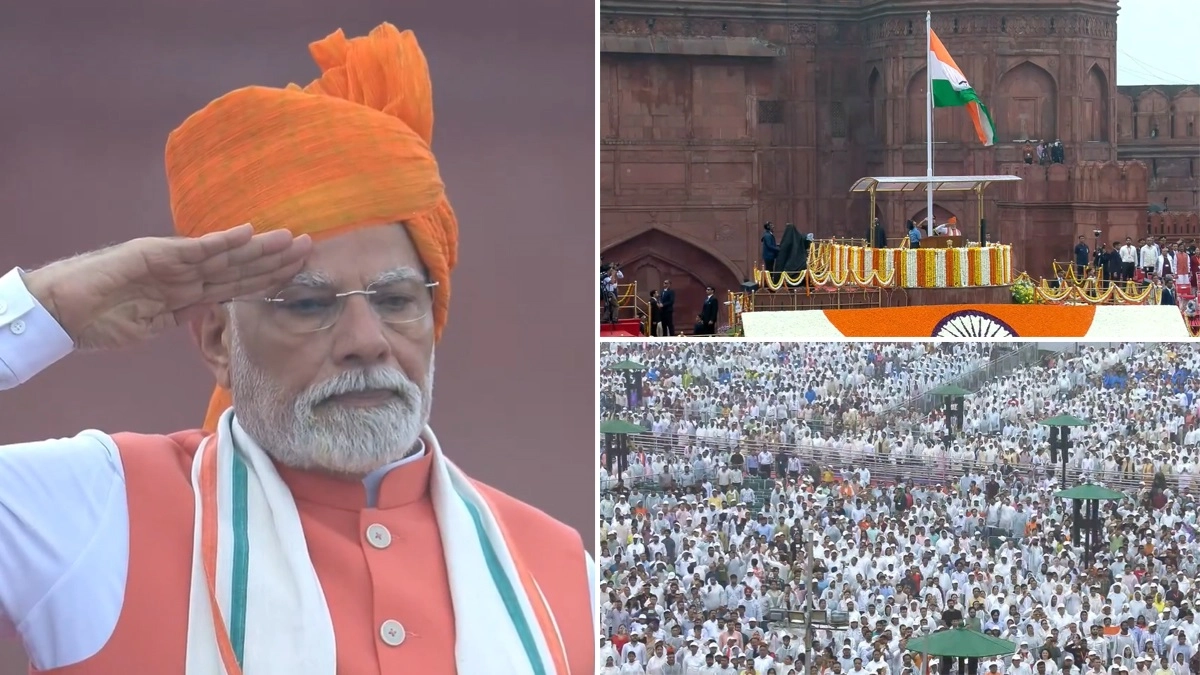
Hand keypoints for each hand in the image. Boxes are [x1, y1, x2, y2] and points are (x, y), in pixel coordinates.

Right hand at [24, 224, 311, 349]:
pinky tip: (248, 232)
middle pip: (241, 267)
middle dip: (277, 260)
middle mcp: (187, 273)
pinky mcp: (155, 254)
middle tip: (313, 247)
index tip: (301, 276)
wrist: (63, 312)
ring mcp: (173, 261)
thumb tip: (212, 312)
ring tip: (291, 238)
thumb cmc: (102, 320)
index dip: (270, 280)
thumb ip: (184, 316)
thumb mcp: (154, 325)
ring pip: (226, 255)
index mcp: (189, 291)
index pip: (239, 285)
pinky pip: (195, 249)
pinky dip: (222, 240)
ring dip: (260, 247)